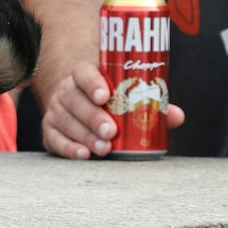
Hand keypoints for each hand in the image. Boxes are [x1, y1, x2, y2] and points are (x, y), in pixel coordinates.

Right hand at [40, 60, 187, 159]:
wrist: (78, 102)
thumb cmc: (109, 99)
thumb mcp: (126, 96)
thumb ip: (151, 104)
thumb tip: (177, 116)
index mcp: (83, 75)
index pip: (83, 73)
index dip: (92, 83)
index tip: (104, 96)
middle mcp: (66, 90)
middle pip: (75, 100)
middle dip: (93, 117)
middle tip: (111, 131)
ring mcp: (56, 110)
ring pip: (66, 121)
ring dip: (85, 136)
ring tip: (104, 148)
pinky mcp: (50, 130)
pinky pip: (54, 139)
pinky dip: (69, 148)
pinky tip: (84, 155)